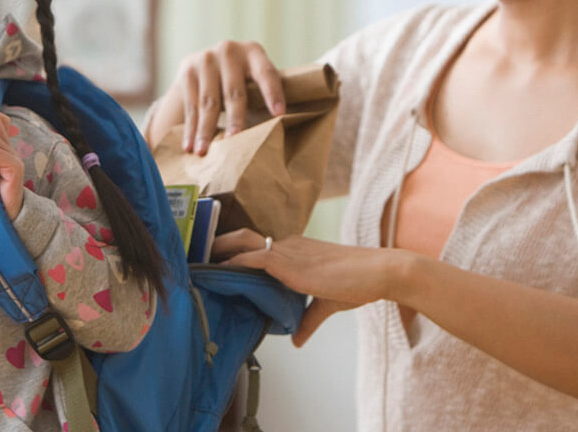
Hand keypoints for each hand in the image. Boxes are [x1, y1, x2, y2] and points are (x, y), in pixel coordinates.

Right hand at [145, 40, 284, 155]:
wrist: (207, 62)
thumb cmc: (242, 79)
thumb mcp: (254, 77)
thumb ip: (263, 95)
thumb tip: (276, 132)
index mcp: (253, 52)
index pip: (266, 73)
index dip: (273, 94)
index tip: (279, 115)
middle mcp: (229, 51)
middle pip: (234, 91)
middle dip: (234, 119)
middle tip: (234, 141)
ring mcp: (205, 59)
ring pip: (208, 102)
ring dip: (205, 130)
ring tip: (204, 151)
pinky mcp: (187, 72)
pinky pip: (190, 106)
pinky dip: (190, 129)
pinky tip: (189, 146)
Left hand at [217, 228, 405, 346]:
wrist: (378, 272)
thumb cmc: (359, 283)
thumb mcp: (328, 303)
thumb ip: (308, 319)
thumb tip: (297, 340)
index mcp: (296, 251)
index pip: (259, 246)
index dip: (237, 250)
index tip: (217, 258)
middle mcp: (289, 246)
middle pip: (245, 237)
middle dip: (220, 243)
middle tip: (199, 255)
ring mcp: (289, 252)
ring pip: (244, 243)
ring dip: (220, 250)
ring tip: (198, 260)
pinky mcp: (290, 262)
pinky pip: (254, 257)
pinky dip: (234, 261)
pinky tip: (219, 268)